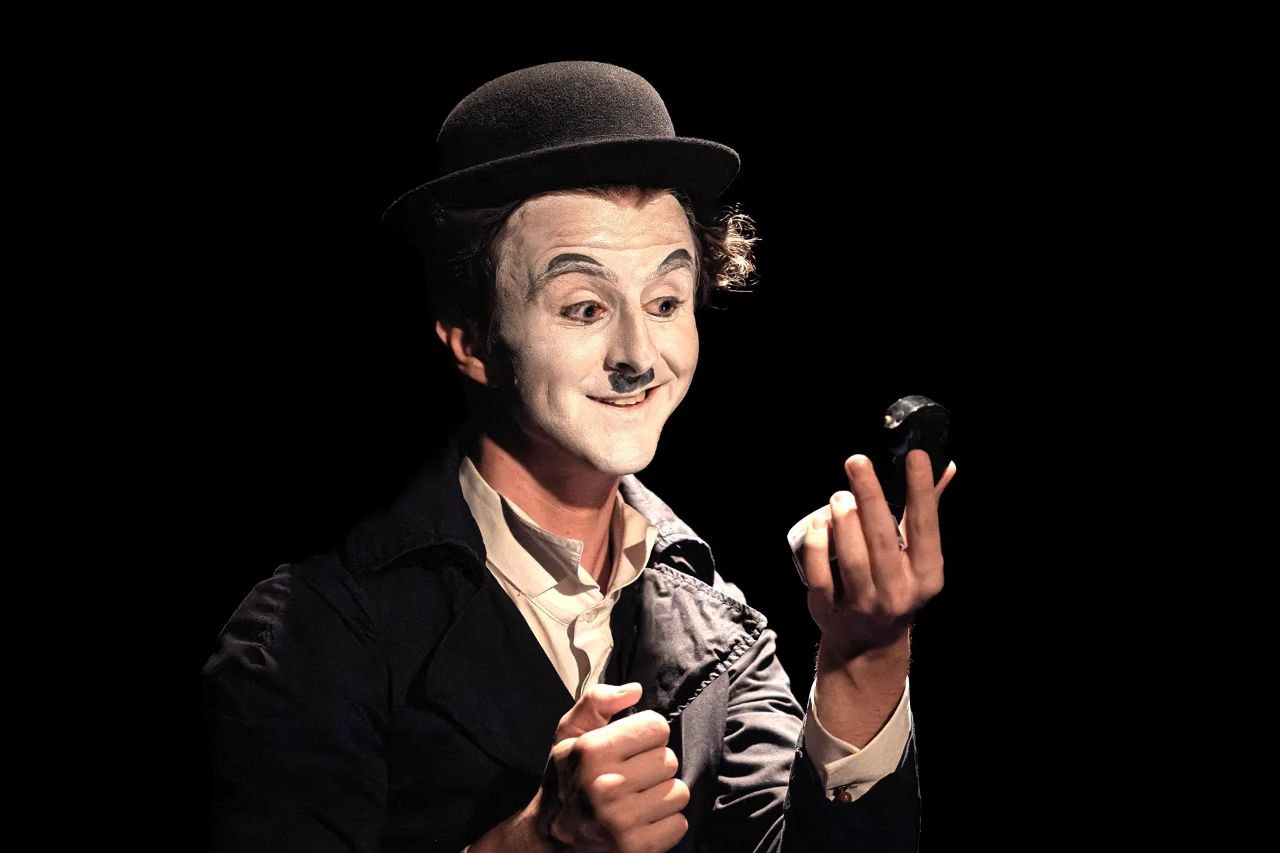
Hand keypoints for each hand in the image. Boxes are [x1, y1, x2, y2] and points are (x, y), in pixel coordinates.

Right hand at [532, 682, 689, 852]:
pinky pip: (679, 824)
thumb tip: (635, 690)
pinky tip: (642, 821)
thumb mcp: (569, 734)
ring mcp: (622, 821)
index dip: (646, 734)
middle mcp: (607, 785)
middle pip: (669, 760)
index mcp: (593, 751)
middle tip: (632, 776)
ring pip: (679, 792)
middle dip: (653, 765)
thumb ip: (597, 701)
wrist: (549, 840)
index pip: (657, 727)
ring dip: (662, 795)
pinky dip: (665, 823)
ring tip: (638, 798)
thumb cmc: (566, 779)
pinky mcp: (636, 848)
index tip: (631, 747)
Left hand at [799, 449, 956, 659]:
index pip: (926, 527)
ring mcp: (863, 604)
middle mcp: (898, 591)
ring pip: (853, 558)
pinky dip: (818, 546)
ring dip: (843, 520)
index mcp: (926, 574)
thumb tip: (946, 466)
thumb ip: (926, 511)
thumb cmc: (896, 584)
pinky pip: (821, 575)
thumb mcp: (918, 556)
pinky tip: (819, 523)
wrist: (869, 643)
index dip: (921, 491)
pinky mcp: (829, 611)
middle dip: (870, 497)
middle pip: (883, 540)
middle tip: (857, 462)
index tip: (916, 456)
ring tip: (839, 496)